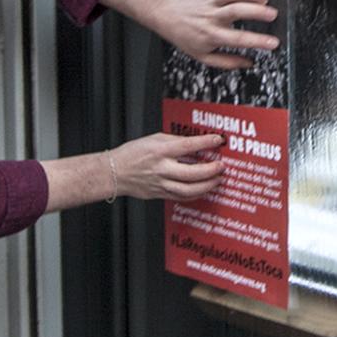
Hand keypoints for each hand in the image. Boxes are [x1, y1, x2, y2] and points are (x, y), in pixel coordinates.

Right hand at [110, 131, 225, 200]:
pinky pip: (182, 197)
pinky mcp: (160, 194)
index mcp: (159, 151)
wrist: (115, 172)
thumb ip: (174, 140)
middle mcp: (161, 169)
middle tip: (222, 166)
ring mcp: (161, 184)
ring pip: (189, 190)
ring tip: (217, 180)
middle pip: (191, 173)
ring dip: (207, 186)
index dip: (205, 142)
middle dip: (210, 170)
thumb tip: (193, 142)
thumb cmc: (132, 154)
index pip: (187, 146)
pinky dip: (196, 194)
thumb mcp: (153, 139)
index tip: (218, 140)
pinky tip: (204, 190)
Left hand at [155, 0, 280, 67]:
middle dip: (257, 12)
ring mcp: (210, 1)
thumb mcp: (203, 56)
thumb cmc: (186, 36)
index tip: (273, 43)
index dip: (257, 41)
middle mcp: (212, 17)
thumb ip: (226, 62)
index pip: (238, 39)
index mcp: (212, 35)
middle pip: (236, 11)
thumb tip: (248, 63)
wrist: (168, 15)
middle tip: (272, 14)